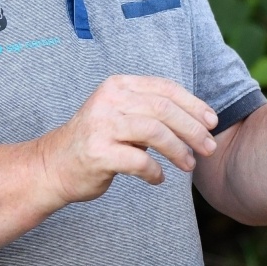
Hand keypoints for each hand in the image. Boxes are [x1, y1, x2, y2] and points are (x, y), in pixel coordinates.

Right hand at [37, 75, 217, 202]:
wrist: (53, 166)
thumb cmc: (98, 141)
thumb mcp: (122, 114)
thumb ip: (153, 110)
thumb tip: (202, 119)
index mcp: (118, 86)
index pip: (165, 89)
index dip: (194, 105)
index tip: (212, 122)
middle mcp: (108, 101)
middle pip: (164, 110)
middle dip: (193, 129)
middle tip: (209, 147)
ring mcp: (101, 126)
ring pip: (155, 132)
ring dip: (178, 151)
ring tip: (189, 165)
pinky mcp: (98, 154)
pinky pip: (139, 161)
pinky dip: (155, 172)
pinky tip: (158, 179)